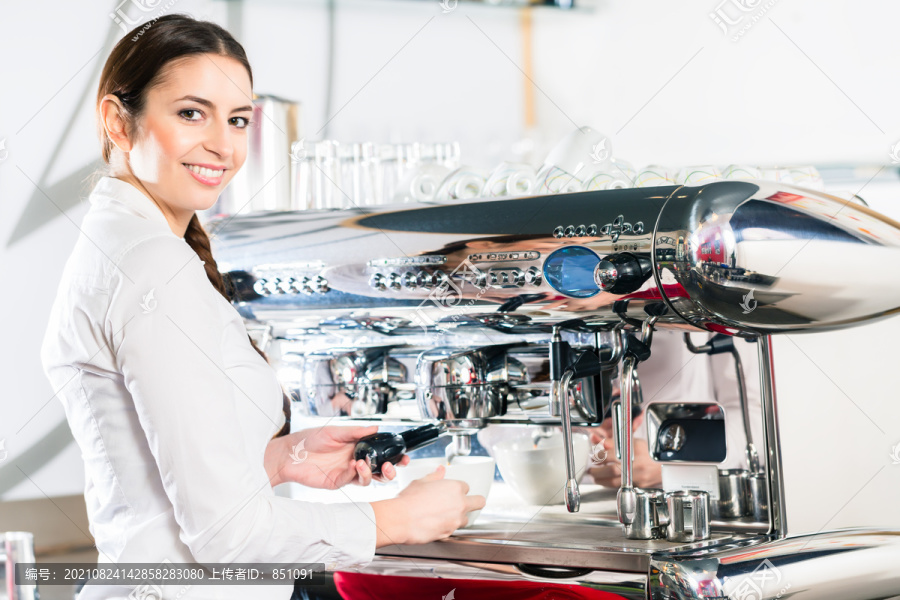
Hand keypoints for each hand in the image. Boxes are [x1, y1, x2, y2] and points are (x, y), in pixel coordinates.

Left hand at [268, 425, 410, 489]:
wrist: (290, 454)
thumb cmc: (309, 439)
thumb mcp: (334, 431)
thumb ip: (355, 432)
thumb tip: (376, 428)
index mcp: (356, 446)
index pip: (380, 452)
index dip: (393, 455)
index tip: (403, 456)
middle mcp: (354, 460)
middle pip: (379, 470)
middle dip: (389, 470)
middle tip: (391, 466)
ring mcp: (346, 472)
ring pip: (368, 479)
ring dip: (370, 472)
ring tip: (363, 464)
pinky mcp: (337, 481)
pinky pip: (351, 481)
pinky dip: (355, 474)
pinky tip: (352, 466)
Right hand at [369, 465, 485, 546]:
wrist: (401, 520)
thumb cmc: (409, 500)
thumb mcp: (421, 482)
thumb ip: (435, 476)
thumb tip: (440, 470)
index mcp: (455, 488)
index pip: (466, 487)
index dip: (458, 489)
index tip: (451, 491)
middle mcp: (460, 504)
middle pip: (479, 502)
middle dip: (475, 502)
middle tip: (465, 502)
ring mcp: (455, 520)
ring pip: (466, 519)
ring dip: (458, 516)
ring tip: (444, 515)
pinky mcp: (449, 533)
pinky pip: (453, 529)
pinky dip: (447, 527)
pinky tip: (435, 523)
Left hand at [586, 415, 661, 488]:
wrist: (666, 464)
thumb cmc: (649, 452)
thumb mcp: (633, 441)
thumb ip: (614, 442)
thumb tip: (599, 442)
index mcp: (635, 450)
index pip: (613, 453)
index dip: (599, 455)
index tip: (593, 454)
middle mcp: (637, 465)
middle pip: (612, 470)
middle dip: (597, 470)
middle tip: (590, 469)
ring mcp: (639, 477)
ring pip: (615, 482)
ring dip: (601, 479)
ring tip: (594, 476)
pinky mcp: (639, 486)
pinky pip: (621, 486)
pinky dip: (610, 484)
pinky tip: (605, 480)